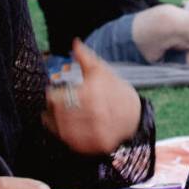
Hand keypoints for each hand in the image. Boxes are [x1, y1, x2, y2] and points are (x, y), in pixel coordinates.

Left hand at [43, 39, 141, 154]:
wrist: (136, 116)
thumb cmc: (116, 91)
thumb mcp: (102, 71)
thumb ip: (85, 57)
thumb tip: (74, 42)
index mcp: (90, 93)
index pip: (55, 98)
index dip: (52, 95)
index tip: (53, 93)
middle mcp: (91, 114)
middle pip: (56, 113)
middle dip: (53, 108)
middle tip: (55, 105)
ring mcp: (93, 132)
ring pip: (61, 128)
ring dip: (56, 122)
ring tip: (58, 117)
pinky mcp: (94, 145)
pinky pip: (71, 142)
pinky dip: (65, 135)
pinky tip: (67, 128)